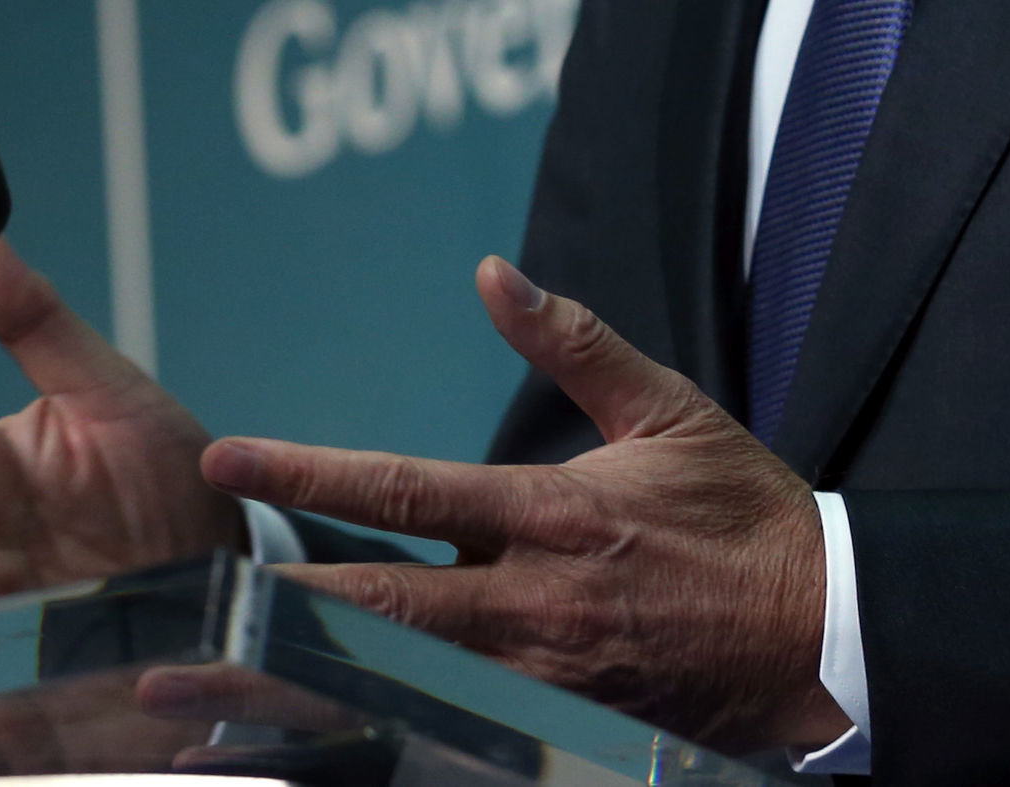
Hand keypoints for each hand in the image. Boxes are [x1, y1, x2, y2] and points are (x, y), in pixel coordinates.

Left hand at [203, 257, 842, 757]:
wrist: (823, 639)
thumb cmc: (744, 516)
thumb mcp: (667, 409)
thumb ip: (572, 341)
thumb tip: (492, 275)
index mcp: (550, 518)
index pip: (403, 493)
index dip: (307, 476)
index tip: (227, 459)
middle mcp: (531, 607)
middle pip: (374, 606)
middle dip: (273, 602)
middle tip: (186, 598)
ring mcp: (539, 681)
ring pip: (398, 677)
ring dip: (304, 675)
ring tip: (207, 683)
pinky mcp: (554, 730)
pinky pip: (444, 727)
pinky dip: (374, 726)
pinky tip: (306, 735)